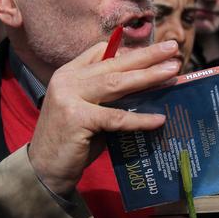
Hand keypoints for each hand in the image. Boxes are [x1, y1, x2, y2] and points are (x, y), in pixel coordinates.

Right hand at [29, 40, 179, 194]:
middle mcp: (67, 80)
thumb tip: (147, 86)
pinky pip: (116, 117)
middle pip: (114, 63)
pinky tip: (159, 119)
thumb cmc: (72, 140)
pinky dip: (139, 119)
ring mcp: (69, 97)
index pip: (100, 51)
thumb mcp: (87, 109)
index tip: (154, 51)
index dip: (129, 50)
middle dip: (146, 56)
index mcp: (68, 73)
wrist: (45, 169)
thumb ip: (107, 95)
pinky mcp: (77, 119)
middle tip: (173, 48)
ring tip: (172, 71)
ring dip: (148, 76)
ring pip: (116, 83)